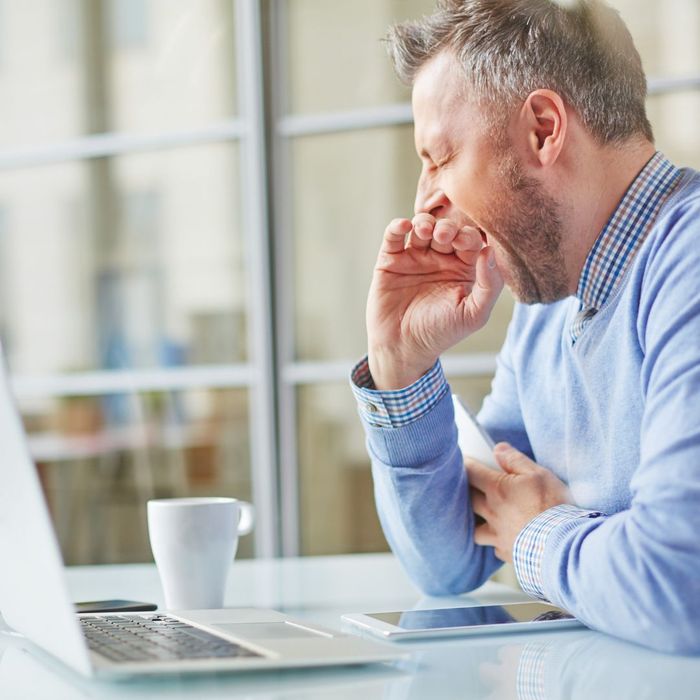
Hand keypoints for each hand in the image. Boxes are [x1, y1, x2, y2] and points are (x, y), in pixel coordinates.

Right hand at [367, 213, 502, 389]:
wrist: (403, 348)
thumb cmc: (441, 333)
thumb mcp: (474, 314)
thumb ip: (489, 284)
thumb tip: (490, 250)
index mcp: (462, 268)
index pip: (470, 241)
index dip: (468, 235)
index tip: (465, 242)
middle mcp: (439, 259)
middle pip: (446, 229)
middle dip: (447, 227)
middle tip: (444, 235)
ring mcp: (414, 258)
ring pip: (421, 227)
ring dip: (425, 223)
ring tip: (425, 231)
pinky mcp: (390, 261)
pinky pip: (394, 237)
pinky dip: (398, 227)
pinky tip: (405, 226)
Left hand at [466, 443, 570, 561]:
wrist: (564, 544)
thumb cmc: (553, 506)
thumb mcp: (539, 474)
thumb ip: (515, 460)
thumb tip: (497, 449)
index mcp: (498, 490)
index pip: (472, 473)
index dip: (467, 465)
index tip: (466, 462)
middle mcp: (492, 512)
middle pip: (469, 499)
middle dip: (469, 492)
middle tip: (473, 486)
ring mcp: (498, 535)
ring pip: (476, 529)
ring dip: (479, 522)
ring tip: (487, 518)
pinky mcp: (507, 552)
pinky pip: (495, 547)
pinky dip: (498, 542)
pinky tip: (506, 538)